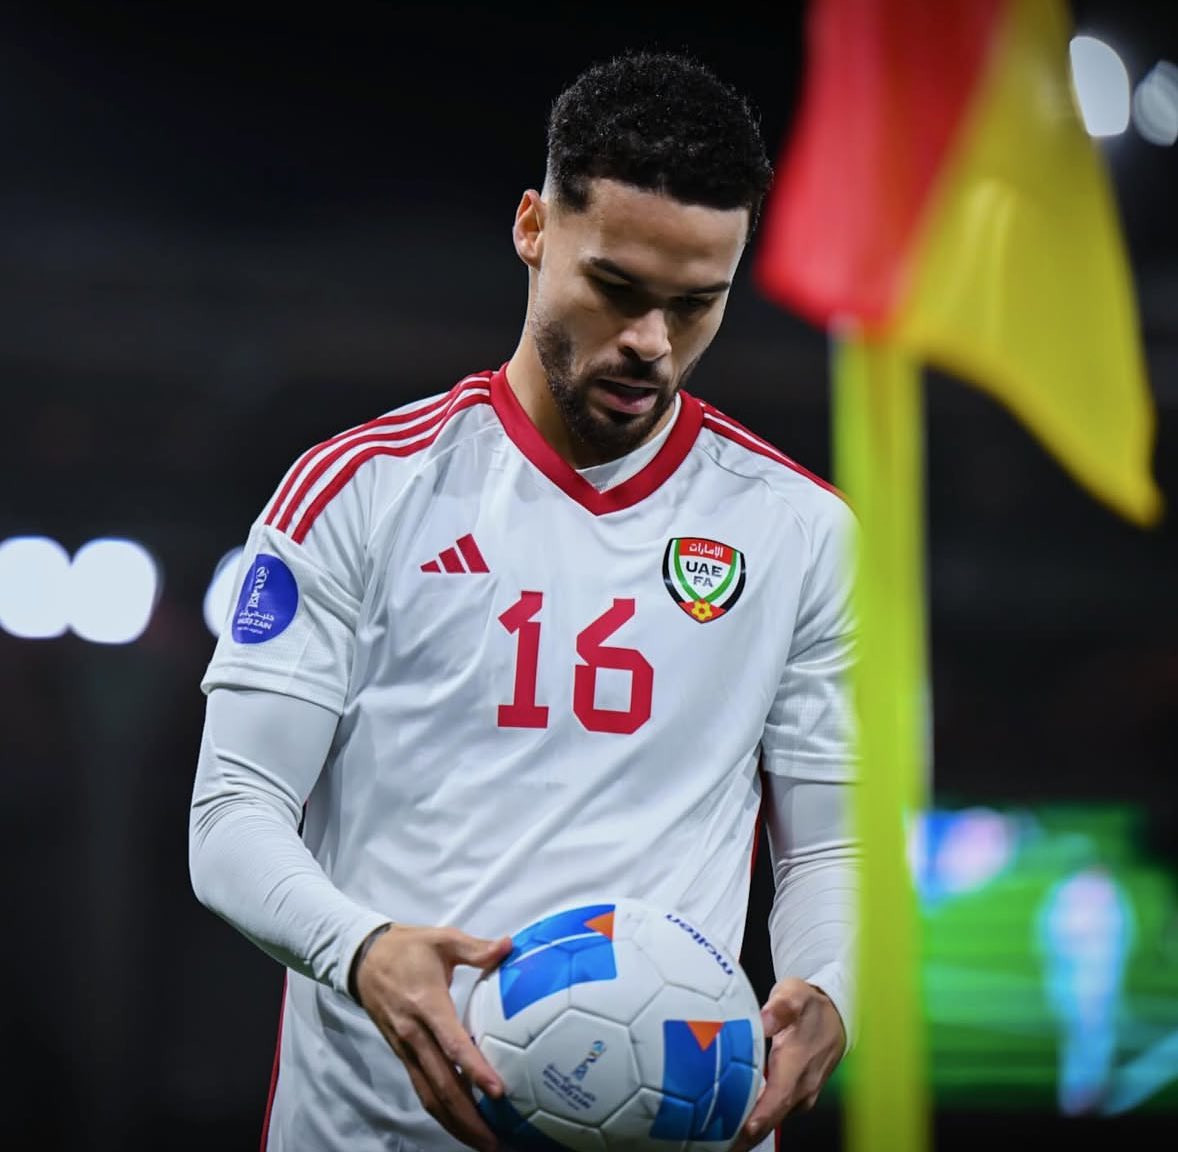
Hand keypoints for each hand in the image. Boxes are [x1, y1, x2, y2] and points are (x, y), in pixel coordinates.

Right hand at [355, 923, 513, 1151]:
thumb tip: (508, 945)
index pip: (452, 1043)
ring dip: (456, 1123)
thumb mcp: (442, 938)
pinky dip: (442, 1111)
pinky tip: (462, 1122)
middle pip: (441, 1084)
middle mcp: (414, 1034)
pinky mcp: (402, 1055)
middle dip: (468, 1116)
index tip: (498, 1091)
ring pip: (430, 1095)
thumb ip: (476, 948)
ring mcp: (406, 1049)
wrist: (363, 958)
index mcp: (426, 1004)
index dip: (474, 1069)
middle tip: (496, 1139)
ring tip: (484, 1142)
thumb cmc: (408, 947)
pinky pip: (423, 1089)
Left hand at [731, 979, 846, 1151]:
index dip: (759, 1117)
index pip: (778, 1098)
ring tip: (718, 1136)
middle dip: (745, 1134)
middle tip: (717, 1142)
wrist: (837, 1018)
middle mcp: (801, 1087)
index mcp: (797, 1064)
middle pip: (772, 1117)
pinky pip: (775, 1112)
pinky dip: (756, 1120)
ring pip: (773, 1118)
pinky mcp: (797, 1097)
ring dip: (748, 1130)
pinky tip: (734, 1123)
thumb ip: (781, 1007)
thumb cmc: (811, 1007)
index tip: (740, 1131)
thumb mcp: (796, 994)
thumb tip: (765, 1019)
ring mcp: (801, 1095)